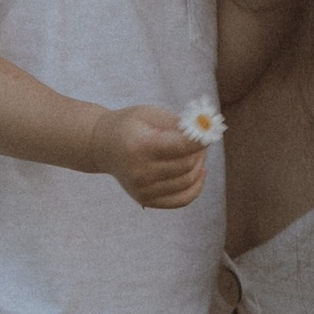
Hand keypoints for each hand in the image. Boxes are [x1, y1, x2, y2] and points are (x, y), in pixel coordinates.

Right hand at [93, 104, 209, 208]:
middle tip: (200, 138)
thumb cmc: (130, 125)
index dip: (201, 139)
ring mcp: (143, 189)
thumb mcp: (150, 114)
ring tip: (195, 151)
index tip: (210, 129)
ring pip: (188, 181)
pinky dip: (196, 186)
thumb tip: (205, 131)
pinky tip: (199, 171)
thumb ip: (177, 123)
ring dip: (198, 164)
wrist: (103, 146)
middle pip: (187, 164)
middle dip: (200, 150)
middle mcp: (141, 172)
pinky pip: (182, 199)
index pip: (181, 146)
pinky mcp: (146, 200)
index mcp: (141, 146)